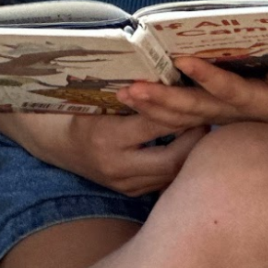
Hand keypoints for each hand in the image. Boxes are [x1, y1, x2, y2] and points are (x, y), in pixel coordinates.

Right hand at [0, 109, 205, 196]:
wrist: (57, 144)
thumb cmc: (81, 109)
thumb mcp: (100, 95)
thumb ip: (132, 91)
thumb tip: (172, 74)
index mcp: (106, 136)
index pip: (154, 123)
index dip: (179, 108)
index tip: (197, 94)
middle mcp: (116, 165)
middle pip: (172, 159)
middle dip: (196, 138)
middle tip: (209, 116)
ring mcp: (124, 184)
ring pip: (172, 175)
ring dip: (192, 153)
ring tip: (204, 128)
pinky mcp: (130, 192)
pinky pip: (163, 181)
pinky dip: (179, 164)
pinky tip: (190, 146)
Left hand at [118, 55, 267, 146]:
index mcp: (253, 102)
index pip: (225, 89)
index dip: (205, 76)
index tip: (183, 60)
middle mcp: (230, 114)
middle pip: (191, 109)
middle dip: (160, 99)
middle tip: (131, 88)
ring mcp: (217, 119)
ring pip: (179, 118)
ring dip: (150, 108)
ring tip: (122, 95)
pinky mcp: (211, 118)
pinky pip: (179, 121)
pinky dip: (155, 113)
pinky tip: (133, 104)